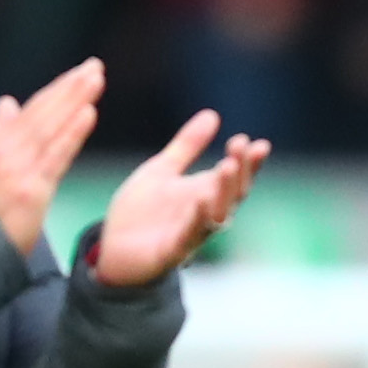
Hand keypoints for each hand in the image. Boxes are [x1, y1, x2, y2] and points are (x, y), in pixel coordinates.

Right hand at [0, 56, 101, 256]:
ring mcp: (21, 169)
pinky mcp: (33, 189)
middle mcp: (9, 152)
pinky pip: (56, 156)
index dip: (56, 91)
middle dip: (69, 87)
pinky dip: (72, 133)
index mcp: (0, 147)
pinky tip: (88, 113)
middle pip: (43, 113)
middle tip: (94, 65)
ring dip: (73, 99)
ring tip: (95, 78)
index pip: (32, 112)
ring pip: (51, 127)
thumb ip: (0, 135)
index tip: (77, 74)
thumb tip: (7, 103)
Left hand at [93, 109, 268, 288]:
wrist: (111, 251)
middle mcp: (204, 215)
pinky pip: (188, 236)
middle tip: (241, 145)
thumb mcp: (162, 170)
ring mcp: (190, 235)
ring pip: (217, 215)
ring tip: (227, 166)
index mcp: (205, 194)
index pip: (236, 177)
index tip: (256, 142)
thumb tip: (213, 114)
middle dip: (240, 170)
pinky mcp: (170, 252)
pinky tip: (202, 200)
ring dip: (224, 192)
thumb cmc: (140, 213)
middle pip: (233, 194)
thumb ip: (187, 146)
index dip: (248, 162)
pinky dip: (197, 220)